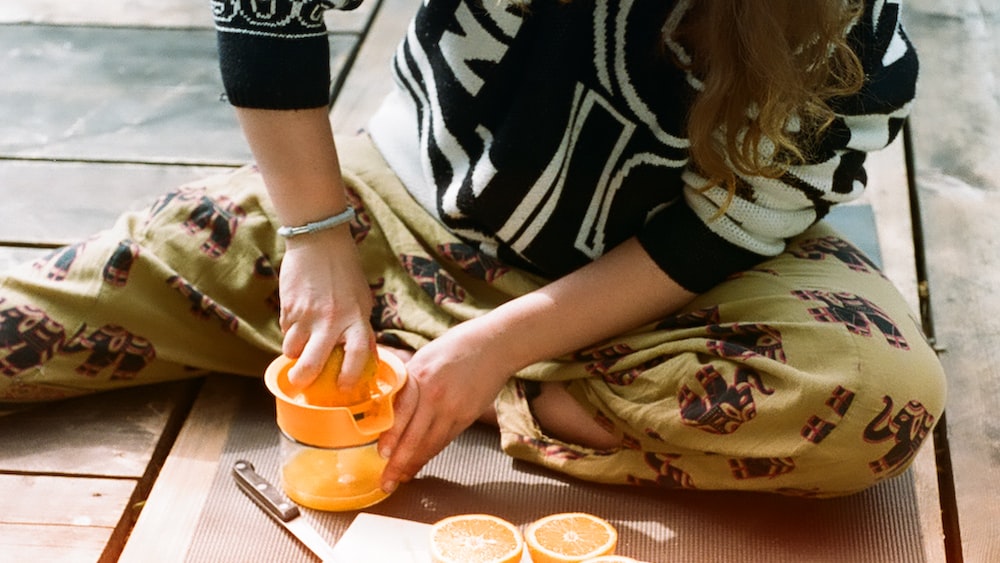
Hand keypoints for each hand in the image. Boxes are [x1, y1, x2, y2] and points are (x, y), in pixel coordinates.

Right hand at [278, 226, 374, 388]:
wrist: (319, 241)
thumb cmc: (345, 272)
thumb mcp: (362, 300)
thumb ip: (361, 328)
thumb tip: (364, 356)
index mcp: (356, 318)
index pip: (358, 356)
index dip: (350, 377)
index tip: (344, 387)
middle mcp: (331, 320)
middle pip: (312, 364)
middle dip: (303, 380)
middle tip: (300, 383)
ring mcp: (306, 315)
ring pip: (292, 350)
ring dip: (294, 353)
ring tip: (300, 345)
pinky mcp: (288, 308)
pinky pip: (285, 331)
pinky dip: (289, 332)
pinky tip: (297, 320)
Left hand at [377, 319, 511, 491]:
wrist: (494, 345)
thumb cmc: (457, 346)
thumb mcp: (425, 356)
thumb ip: (408, 380)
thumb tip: (389, 400)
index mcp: (420, 377)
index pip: (402, 413)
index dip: (392, 437)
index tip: (381, 454)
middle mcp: (436, 396)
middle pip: (414, 437)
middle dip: (398, 463)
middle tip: (387, 482)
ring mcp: (454, 408)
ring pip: (431, 444)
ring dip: (414, 464)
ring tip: (401, 479)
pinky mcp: (467, 416)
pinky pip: (445, 440)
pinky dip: (431, 454)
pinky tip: (420, 463)